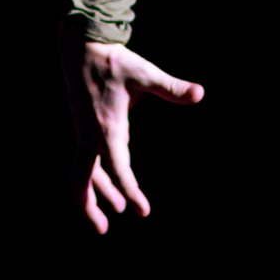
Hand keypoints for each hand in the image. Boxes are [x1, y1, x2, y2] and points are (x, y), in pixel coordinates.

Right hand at [60, 25, 204, 233]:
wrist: (80, 47)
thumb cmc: (115, 62)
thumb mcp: (145, 74)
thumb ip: (171, 88)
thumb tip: (199, 93)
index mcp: (106, 127)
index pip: (117, 167)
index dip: (129, 190)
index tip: (141, 211)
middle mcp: (90, 135)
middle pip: (83, 180)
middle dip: (91, 207)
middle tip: (103, 231)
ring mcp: (84, 133)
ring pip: (82, 173)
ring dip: (95, 195)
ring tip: (114, 213)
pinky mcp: (83, 129)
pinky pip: (85, 161)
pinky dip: (96, 178)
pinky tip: (110, 186)